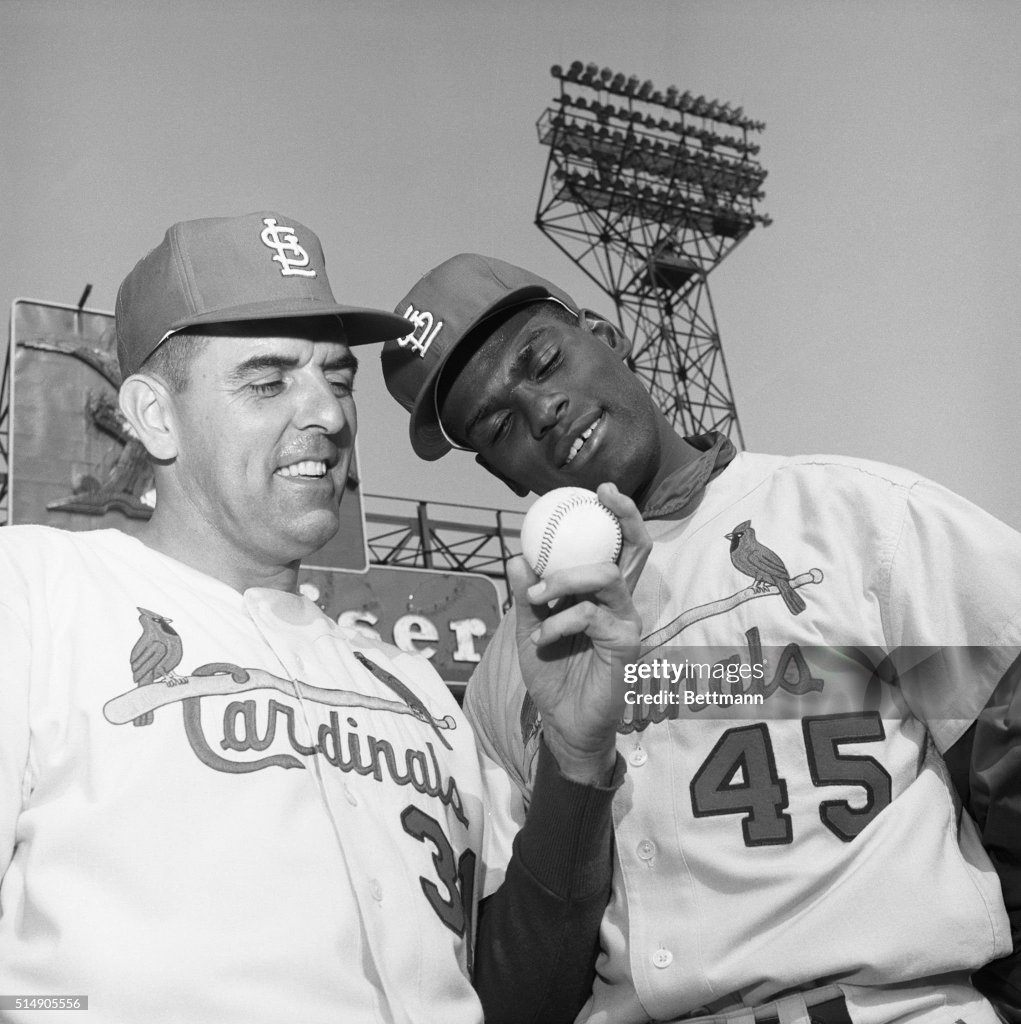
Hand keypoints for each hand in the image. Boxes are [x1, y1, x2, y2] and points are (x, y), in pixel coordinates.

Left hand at [510, 483, 650, 783]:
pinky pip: (590, 614)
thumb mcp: (529, 629)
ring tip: (536, 598)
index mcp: (600, 594)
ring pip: (606, 575)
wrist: (563, 724)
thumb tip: (517, 557)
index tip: (599, 490)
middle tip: (603, 496)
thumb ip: (527, 597)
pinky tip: (542, 639)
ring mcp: (626, 621)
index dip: (617, 515)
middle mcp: (620, 601)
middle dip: (625, 516)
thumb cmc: (553, 675)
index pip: (616, 547)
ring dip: (564, 579)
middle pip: (637, 548)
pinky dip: (558, 621)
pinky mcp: (625, 644)